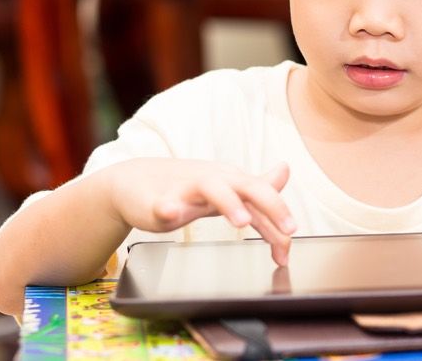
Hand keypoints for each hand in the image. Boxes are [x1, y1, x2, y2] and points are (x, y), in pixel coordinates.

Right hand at [105, 158, 295, 264]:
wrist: (133, 181)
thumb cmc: (184, 186)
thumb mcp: (225, 185)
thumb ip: (256, 186)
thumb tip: (285, 171)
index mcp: (231, 181)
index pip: (263, 198)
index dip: (280, 222)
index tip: (288, 251)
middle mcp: (214, 181)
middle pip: (248, 186)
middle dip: (271, 205)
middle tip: (288, 228)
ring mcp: (186, 189)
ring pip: (211, 188)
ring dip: (230, 203)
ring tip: (242, 222)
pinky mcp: (157, 200)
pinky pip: (163, 202)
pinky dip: (168, 207)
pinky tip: (171, 212)